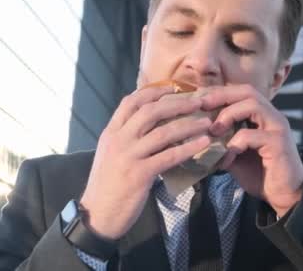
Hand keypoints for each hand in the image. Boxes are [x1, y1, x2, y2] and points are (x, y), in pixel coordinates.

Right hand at [80, 86, 212, 239]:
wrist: (97, 214)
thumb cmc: (107, 185)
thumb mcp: (110, 154)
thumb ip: (126, 137)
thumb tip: (150, 124)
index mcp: (111, 132)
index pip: (131, 101)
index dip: (154, 91)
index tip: (175, 87)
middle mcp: (118, 140)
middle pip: (150, 111)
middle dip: (176, 103)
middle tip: (197, 102)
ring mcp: (128, 156)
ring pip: (162, 133)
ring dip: (188, 125)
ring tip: (206, 122)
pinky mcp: (139, 175)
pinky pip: (168, 157)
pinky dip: (188, 149)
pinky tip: (203, 145)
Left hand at [202, 85, 302, 216]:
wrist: (283, 196)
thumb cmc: (258, 173)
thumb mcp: (234, 154)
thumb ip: (221, 140)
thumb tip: (194, 134)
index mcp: (263, 115)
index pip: (240, 92)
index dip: (219, 93)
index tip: (197, 101)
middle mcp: (273, 116)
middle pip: (247, 92)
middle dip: (221, 96)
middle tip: (201, 106)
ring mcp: (277, 128)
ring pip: (252, 105)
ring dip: (228, 115)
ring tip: (213, 132)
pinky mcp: (279, 143)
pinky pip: (250, 135)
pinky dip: (233, 145)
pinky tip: (225, 161)